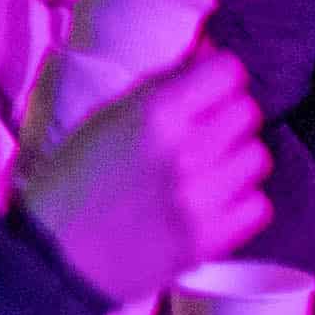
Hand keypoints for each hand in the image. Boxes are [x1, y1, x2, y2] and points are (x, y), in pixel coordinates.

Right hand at [21, 48, 269, 306]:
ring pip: (256, 157)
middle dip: (226, 114)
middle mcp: (188, 151)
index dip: (218, 75)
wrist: (56, 257)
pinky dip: (239, 201)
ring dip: (234, 158)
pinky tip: (211, 201)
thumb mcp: (102, 120)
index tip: (207, 85)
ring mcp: (205, 198)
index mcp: (156, 114)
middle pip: (247, 113)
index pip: (228, 72)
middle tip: (202, 129)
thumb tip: (205, 57)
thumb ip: (157, 87)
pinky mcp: (213, 238)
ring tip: (205, 169)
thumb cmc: (70, 183)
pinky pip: (258, 205)